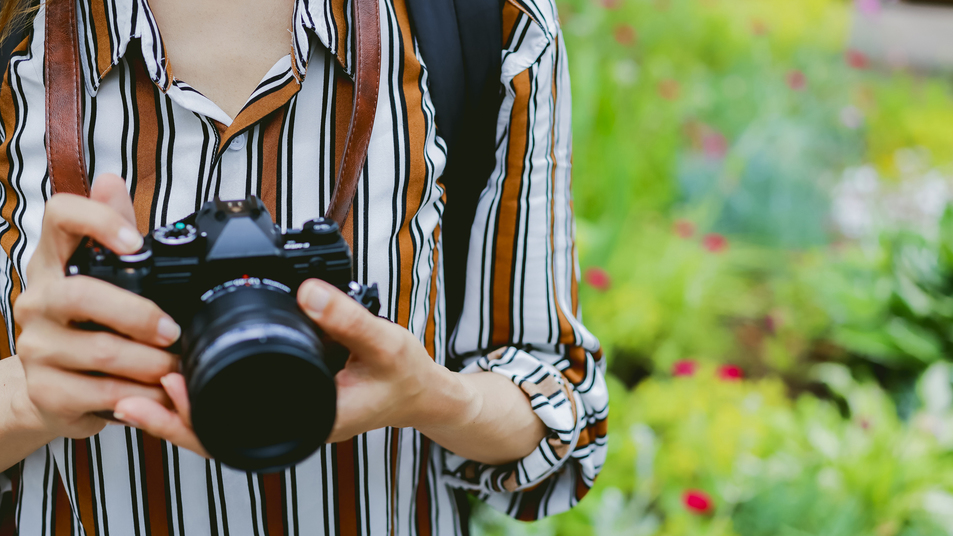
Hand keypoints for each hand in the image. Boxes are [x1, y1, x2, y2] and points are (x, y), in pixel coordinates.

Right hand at [14, 174, 181, 440]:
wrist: (52, 391)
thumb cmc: (89, 323)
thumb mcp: (103, 274)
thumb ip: (114, 229)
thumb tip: (111, 180)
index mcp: (55, 262)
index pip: (60, 216)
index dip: (96, 220)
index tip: (134, 243)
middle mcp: (38, 300)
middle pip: (81, 296)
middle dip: (138, 314)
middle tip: (173, 330)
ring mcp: (36, 346)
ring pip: (98, 351)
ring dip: (149, 362)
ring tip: (178, 366)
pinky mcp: (46, 391)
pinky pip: (100, 393)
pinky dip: (140, 395)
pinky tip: (159, 393)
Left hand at [297, 279, 466, 441]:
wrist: (424, 393)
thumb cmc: (409, 376)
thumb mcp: (383, 342)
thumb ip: (346, 319)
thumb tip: (308, 293)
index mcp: (324, 418)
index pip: (276, 376)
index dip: (284, 343)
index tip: (319, 334)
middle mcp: (314, 421)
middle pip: (281, 369)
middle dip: (301, 342)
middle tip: (338, 340)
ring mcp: (317, 412)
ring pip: (292, 367)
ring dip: (308, 346)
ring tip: (340, 345)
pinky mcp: (322, 399)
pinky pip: (307, 368)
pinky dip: (317, 351)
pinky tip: (338, 350)